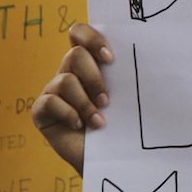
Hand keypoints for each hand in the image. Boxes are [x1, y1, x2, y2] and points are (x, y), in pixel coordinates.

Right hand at [31, 23, 112, 175]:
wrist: (108, 158)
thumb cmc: (120, 125)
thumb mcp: (126, 97)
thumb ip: (126, 75)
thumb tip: (150, 54)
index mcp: (88, 63)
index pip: (79, 33)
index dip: (91, 39)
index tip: (110, 58)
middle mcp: (68, 72)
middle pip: (75, 54)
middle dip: (95, 78)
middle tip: (107, 100)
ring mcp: (53, 90)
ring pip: (65, 80)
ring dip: (86, 103)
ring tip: (98, 122)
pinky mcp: (41, 110)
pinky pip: (50, 101)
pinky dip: (69, 114)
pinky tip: (79, 126)